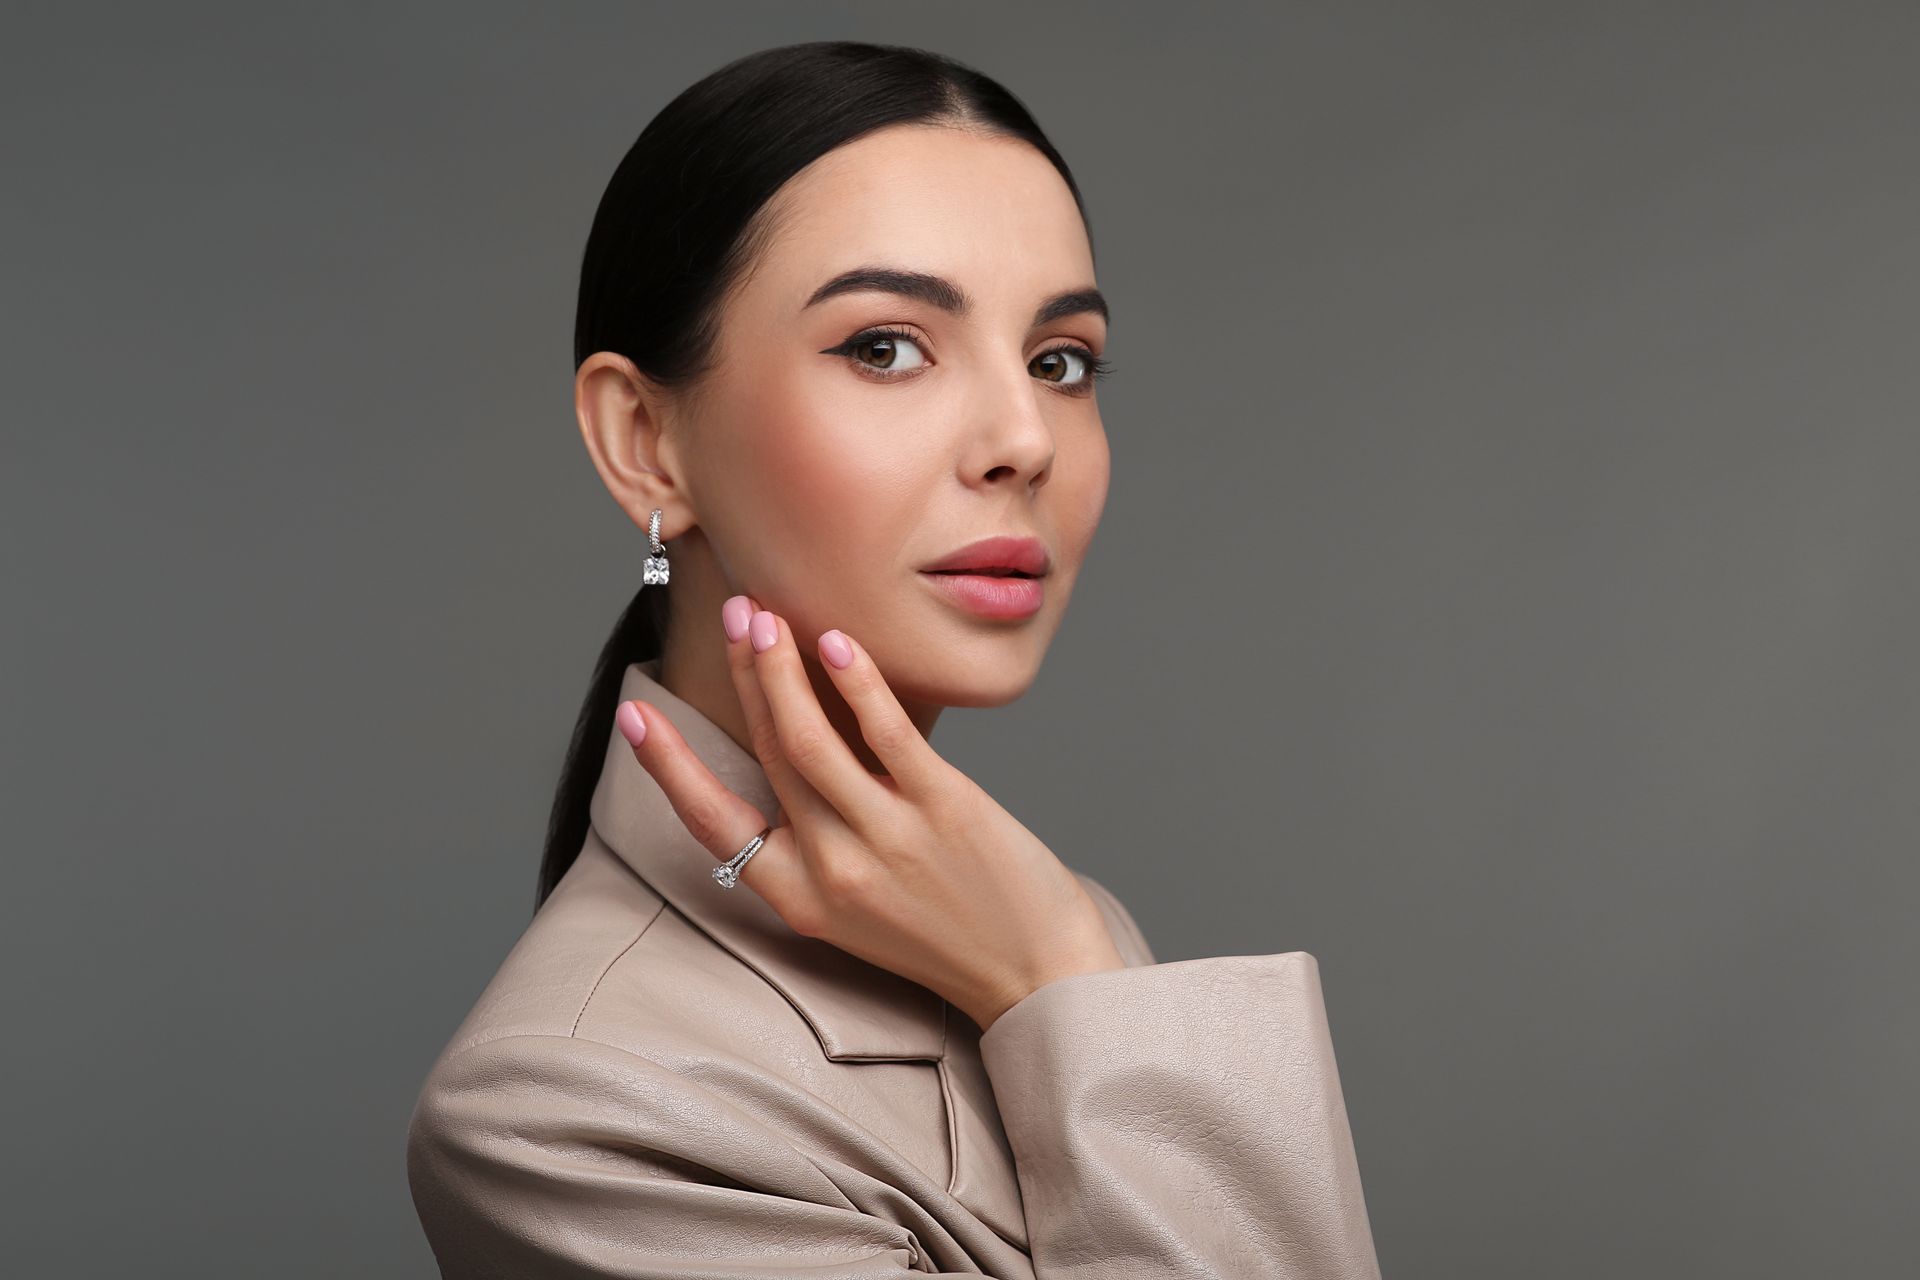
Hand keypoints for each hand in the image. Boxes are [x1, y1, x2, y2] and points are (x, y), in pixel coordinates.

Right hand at [617, 593, 1126, 1030]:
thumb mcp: (859, 908)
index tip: (633, 715)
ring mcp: (887, 839)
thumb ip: (820, 842)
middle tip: (735, 611)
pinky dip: (855, 685)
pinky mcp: (944, 809)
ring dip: (779, 671)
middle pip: (768, 756)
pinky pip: (887, 736)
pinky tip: (836, 642)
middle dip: (745, 675)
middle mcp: (833, 870)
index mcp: (801, 899)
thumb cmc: (950, 931)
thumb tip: (795, 752)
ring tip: (767, 615)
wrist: (1039, 974)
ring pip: (809, 741)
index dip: (668, 768)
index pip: (712, 824)